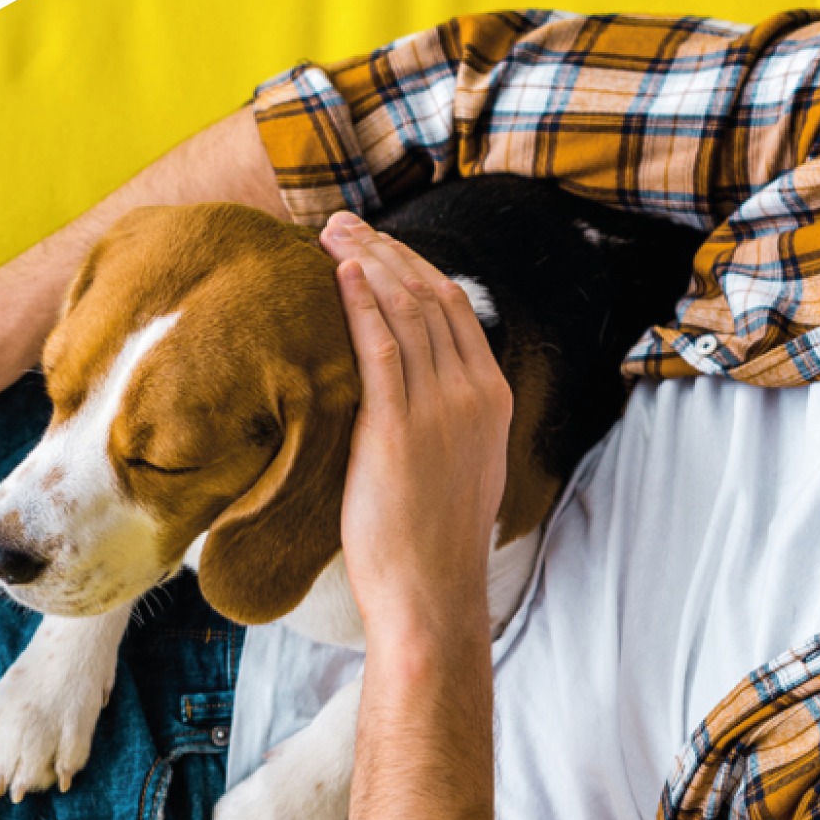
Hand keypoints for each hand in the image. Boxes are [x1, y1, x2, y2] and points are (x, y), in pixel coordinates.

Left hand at [320, 214, 511, 641]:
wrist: (432, 595)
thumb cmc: (435, 544)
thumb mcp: (459, 469)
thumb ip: (446, 421)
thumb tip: (413, 396)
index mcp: (490, 399)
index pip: (454, 307)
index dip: (411, 265)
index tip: (375, 244)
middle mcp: (471, 395)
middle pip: (428, 296)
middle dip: (384, 250)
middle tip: (342, 224)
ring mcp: (438, 410)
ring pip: (404, 312)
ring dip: (365, 263)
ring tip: (329, 235)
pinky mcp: (398, 431)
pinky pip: (380, 350)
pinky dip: (360, 304)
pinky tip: (338, 274)